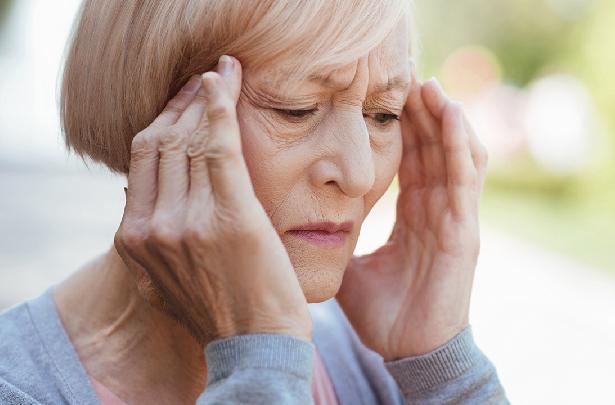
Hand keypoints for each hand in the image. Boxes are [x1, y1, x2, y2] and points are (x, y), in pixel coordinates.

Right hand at [113, 55, 310, 345]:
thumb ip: (154, 238)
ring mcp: (188, 222)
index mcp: (134, 239)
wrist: (256, 346)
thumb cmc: (223, 310)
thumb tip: (146, 198)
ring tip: (224, 75)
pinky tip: (228, 83)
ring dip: (207, 99)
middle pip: (163, 142)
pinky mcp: (230, 217)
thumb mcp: (167, 279)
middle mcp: (153, 227)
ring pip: (190, 140)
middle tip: (207, 80)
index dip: (163, 120)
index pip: (143, 158)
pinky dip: (222, 109)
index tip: (184, 100)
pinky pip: (221, 147)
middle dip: (185, 103)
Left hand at [336, 73, 487, 359]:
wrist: (408, 352)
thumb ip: (339, 241)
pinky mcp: (464, 230)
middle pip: (433, 149)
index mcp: (414, 217)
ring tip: (428, 84)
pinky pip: (465, 178)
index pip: (412, 160)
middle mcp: (437, 211)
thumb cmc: (385, 314)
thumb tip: (307, 225)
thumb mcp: (352, 267)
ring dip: (444, 118)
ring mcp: (454, 218)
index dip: (403, 128)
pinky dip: (459, 143)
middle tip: (406, 76)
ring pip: (455, 155)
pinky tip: (449, 111)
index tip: (387, 96)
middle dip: (422, 113)